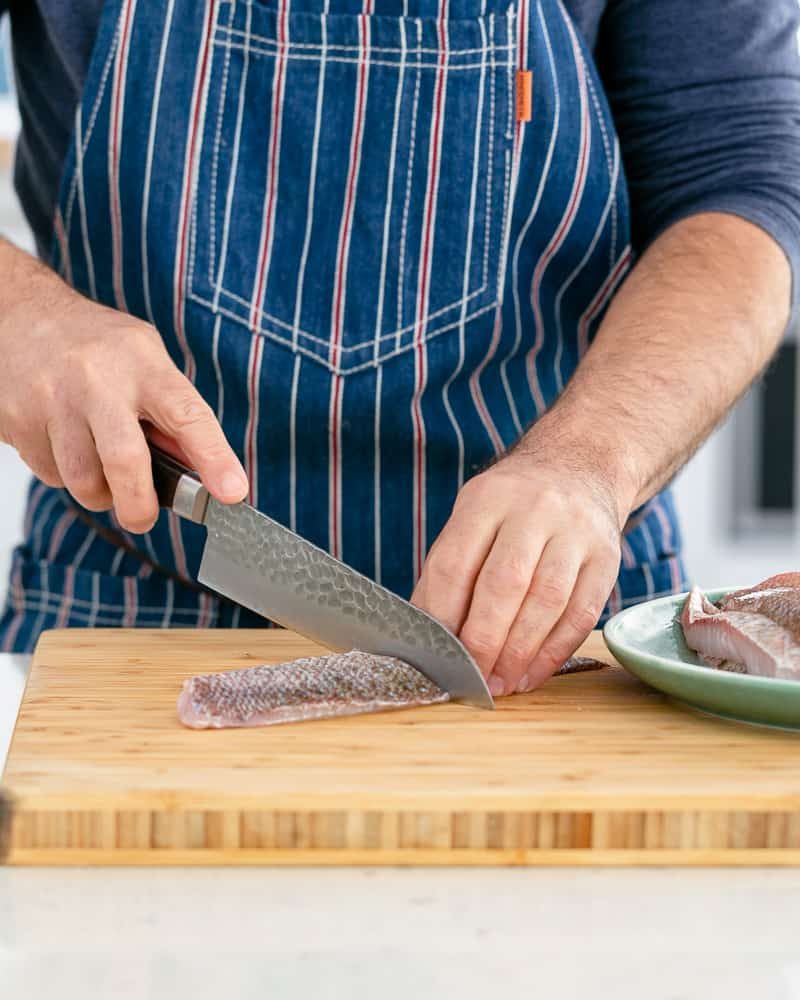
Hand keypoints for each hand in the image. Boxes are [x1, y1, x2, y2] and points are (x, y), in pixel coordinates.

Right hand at [0, 240, 247, 532]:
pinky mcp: (18, 418)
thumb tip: (205, 474)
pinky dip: (65, 475)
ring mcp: (53, 398)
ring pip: (83, 480)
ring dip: (98, 493)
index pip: (187, 415)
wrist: (22, 313)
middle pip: (125, 460)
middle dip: (139, 504)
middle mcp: (98, 379)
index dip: (214, 458)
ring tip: (101, 470)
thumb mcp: (147, 361)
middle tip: (143, 518)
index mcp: (143, 364)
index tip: (232, 493)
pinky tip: (65, 444)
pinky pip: (50, 474)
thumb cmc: (98, 346)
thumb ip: (173, 414)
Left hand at [412, 435, 627, 695]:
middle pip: (504, 583)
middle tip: (471, 680)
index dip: (442, 615)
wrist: (579, 467)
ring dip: (519, 653)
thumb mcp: (472, 516)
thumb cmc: (511, 507)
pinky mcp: (607, 557)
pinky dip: (554, 652)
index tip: (435, 655)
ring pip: (546, 601)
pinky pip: (581, 613)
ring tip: (499, 684)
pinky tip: (531, 674)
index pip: (456, 563)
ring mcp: (576, 532)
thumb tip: (426, 633)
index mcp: (487, 499)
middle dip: (483, 640)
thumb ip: (449, 568)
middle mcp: (533, 510)